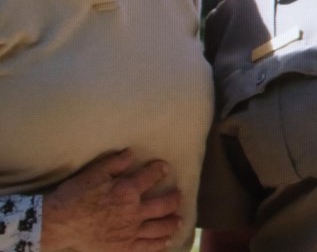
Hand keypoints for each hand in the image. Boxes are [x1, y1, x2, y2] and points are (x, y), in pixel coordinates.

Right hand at [41, 149, 180, 251]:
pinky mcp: (123, 249)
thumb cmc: (75, 196)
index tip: (165, 168)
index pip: (151, 177)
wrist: (58, 225)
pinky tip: (166, 242)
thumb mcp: (95, 172)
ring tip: (179, 220)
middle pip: (162, 205)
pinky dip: (159, 245)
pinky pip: (146, 247)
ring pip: (158, 228)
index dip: (159, 170)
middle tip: (179, 196)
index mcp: (128, 190)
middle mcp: (134, 212)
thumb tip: (131, 153)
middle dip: (173, 199)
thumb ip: (116, 162)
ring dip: (171, 223)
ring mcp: (130, 233)